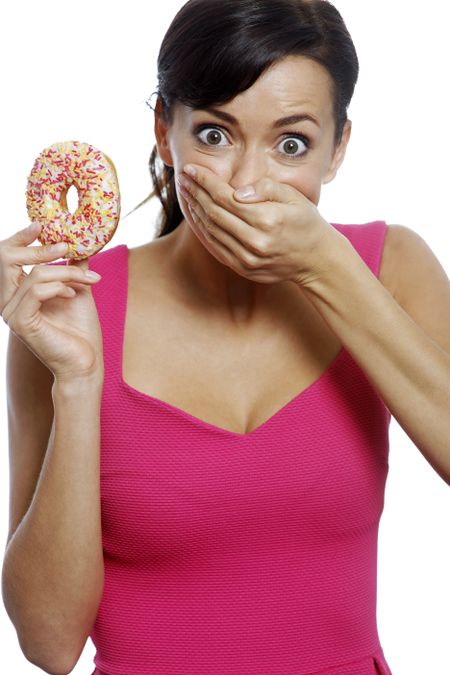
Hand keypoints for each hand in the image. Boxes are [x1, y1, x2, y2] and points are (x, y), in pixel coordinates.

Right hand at [1, 222, 103, 382]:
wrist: (86, 362)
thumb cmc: (80, 329)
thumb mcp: (76, 287)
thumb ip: (71, 265)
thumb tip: (79, 240)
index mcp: (16, 292)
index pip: (4, 257)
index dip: (19, 237)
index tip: (40, 225)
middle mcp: (7, 301)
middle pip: (6, 258)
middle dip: (40, 248)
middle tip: (66, 247)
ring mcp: (11, 313)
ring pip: (34, 274)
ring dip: (67, 272)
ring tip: (88, 282)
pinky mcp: (21, 322)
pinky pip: (36, 290)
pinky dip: (59, 287)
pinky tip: (73, 294)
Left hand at [176, 163, 343, 286]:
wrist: (316, 259)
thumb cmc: (305, 222)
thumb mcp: (294, 197)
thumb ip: (266, 189)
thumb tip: (237, 192)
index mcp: (267, 220)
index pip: (225, 197)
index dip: (205, 181)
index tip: (191, 169)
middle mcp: (255, 242)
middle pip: (213, 213)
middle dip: (195, 193)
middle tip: (183, 178)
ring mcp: (247, 259)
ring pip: (211, 231)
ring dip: (194, 210)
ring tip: (186, 193)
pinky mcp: (243, 269)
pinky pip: (215, 248)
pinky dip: (202, 231)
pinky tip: (196, 216)